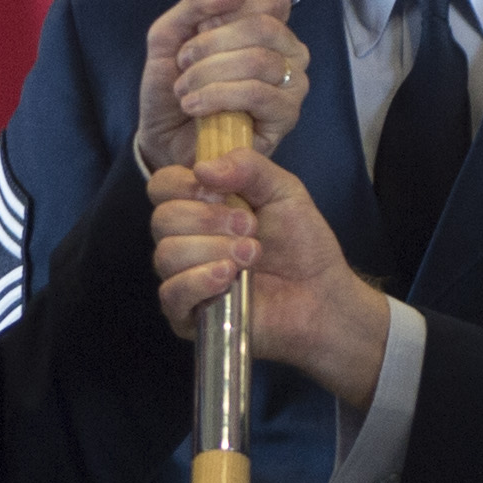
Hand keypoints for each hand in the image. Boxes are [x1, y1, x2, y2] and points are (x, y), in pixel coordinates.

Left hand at [137, 0, 307, 170]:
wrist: (163, 137)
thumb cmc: (173, 85)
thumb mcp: (170, 34)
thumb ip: (199, 3)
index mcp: (265, 25)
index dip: (234, 5)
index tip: (202, 25)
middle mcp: (287, 51)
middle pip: (263, 26)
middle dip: (212, 44)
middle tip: (184, 62)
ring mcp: (291, 84)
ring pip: (258, 61)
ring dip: (209, 74)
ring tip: (185, 90)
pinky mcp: (285, 117)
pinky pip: (259, 94)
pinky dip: (219, 96)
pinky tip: (196, 107)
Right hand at [151, 148, 392, 409]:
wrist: (321, 294)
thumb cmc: (301, 242)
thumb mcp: (283, 190)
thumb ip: (248, 166)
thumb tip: (201, 168)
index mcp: (199, 206)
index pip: (162, 186)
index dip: (183, 185)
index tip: (219, 192)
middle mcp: (184, 240)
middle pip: (162, 219)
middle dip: (207, 220)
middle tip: (250, 229)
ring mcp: (183, 278)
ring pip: (166, 256)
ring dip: (212, 250)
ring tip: (251, 256)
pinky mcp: (188, 315)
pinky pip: (171, 294)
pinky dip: (198, 282)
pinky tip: (228, 279)